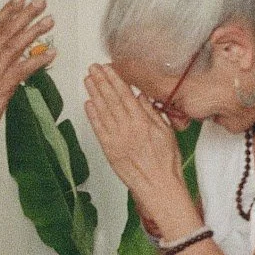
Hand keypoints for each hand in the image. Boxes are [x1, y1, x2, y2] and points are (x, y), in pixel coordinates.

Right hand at [0, 0, 53, 155]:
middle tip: (40, 2)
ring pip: (14, 46)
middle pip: (5, 31)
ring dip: (33, 32)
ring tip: (49, 21)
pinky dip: (37, 61)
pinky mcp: (1, 89)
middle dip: (24, 14)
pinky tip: (51, 54)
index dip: (6, 11)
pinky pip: (22, 71)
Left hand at [84, 64, 197, 233]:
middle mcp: (127, 128)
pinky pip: (98, 129)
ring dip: (94, 93)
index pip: (125, 94)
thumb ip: (152, 112)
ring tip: (88, 80)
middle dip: (101, 81)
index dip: (114, 79)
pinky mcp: (109, 150)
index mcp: (142, 122)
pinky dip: (92, 115)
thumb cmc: (165, 163)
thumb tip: (141, 96)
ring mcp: (116, 139)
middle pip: (111, 99)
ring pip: (102, 111)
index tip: (107, 68)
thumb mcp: (166, 132)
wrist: (158, 186)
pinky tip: (88, 104)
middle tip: (93, 69)